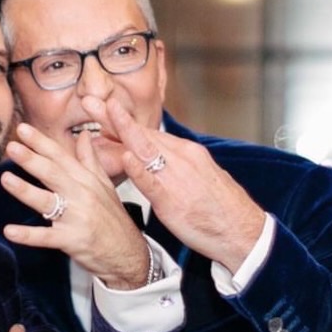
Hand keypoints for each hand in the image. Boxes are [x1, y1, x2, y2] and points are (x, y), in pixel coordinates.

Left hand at [0, 122, 149, 289]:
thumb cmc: (114, 220)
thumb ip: (90, 160)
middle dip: (31, 159)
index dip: (41, 142)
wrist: (128, 254)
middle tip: (12, 147)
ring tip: (5, 179)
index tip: (22, 129)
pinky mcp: (72, 240)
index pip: (61, 157)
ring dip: (25, 190)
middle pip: (53, 174)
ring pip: (47, 201)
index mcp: (87, 180)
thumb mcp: (105, 186)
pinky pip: (46, 237)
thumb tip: (83, 135)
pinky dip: (27, 235)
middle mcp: (82, 195)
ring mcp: (77, 218)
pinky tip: (9, 231)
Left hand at [109, 102, 265, 272]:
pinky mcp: (175, 201)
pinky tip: (125, 158)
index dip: (121, 120)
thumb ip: (168, 168)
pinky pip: (154, 182)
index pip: (147, 133)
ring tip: (100, 113)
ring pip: (145, 149)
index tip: (101, 106)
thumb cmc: (218, 210)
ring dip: (120, 130)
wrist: (242, 231)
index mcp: (185, 153)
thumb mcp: (194, 180)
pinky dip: (139, 169)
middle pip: (141, 133)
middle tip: (89, 101)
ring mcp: (177, 177)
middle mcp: (181, 158)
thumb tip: (147, 162)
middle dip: (113, 117)